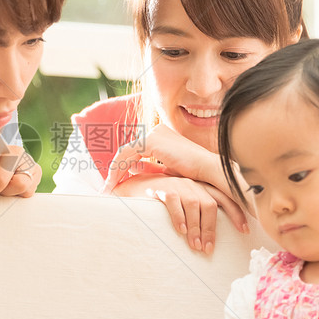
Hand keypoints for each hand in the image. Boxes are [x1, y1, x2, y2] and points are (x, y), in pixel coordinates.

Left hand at [103, 124, 228, 192]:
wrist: (210, 170)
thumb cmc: (195, 174)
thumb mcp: (170, 170)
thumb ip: (153, 168)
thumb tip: (136, 171)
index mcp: (161, 136)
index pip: (136, 150)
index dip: (125, 167)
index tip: (117, 182)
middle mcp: (156, 131)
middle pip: (129, 150)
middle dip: (117, 169)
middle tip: (108, 186)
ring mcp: (154, 134)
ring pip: (125, 152)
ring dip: (115, 171)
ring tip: (109, 188)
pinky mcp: (152, 141)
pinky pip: (127, 155)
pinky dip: (119, 169)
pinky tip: (115, 184)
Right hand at [112, 173, 247, 253]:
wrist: (135, 187)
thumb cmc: (162, 201)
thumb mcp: (184, 203)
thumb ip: (197, 213)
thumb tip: (210, 236)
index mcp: (201, 187)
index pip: (224, 198)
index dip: (236, 213)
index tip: (245, 230)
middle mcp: (193, 184)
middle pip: (211, 204)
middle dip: (211, 229)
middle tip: (207, 249)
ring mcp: (179, 184)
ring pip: (195, 205)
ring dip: (196, 228)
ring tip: (195, 245)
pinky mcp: (164, 188)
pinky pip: (174, 202)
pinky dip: (179, 217)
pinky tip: (181, 231)